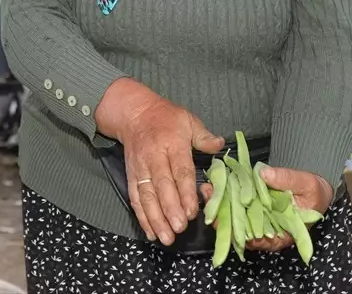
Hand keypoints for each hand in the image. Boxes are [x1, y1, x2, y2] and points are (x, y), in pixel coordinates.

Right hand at [101, 82, 223, 246]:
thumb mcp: (188, 120)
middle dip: (170, 209)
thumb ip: (204, 136)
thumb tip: (220, 145)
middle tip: (180, 228)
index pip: (180, 170)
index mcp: (172, 144)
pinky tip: (151, 232)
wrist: (134, 114)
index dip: (185, 192)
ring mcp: (141, 169)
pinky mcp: (131, 176)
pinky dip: (142, 217)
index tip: (192, 210)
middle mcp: (154, 158)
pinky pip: (135, 199)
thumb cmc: (165, 118)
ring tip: (166, 237)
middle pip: (162, 187)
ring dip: (156, 219)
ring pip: (147, 196)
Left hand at [201, 166, 331, 253]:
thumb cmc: (313, 192)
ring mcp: (257, 220)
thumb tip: (262, 173)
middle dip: (222, 218)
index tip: (227, 223)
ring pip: (234, 219)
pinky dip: (224, 197)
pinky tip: (214, 186)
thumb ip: (286, 179)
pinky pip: (235, 206)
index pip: (257, 240)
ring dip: (219, 206)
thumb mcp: (306, 184)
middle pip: (240, 232)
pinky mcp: (251, 208)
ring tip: (208, 190)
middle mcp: (266, 232)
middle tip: (209, 204)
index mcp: (281, 235)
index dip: (240, 234)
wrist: (314, 189)